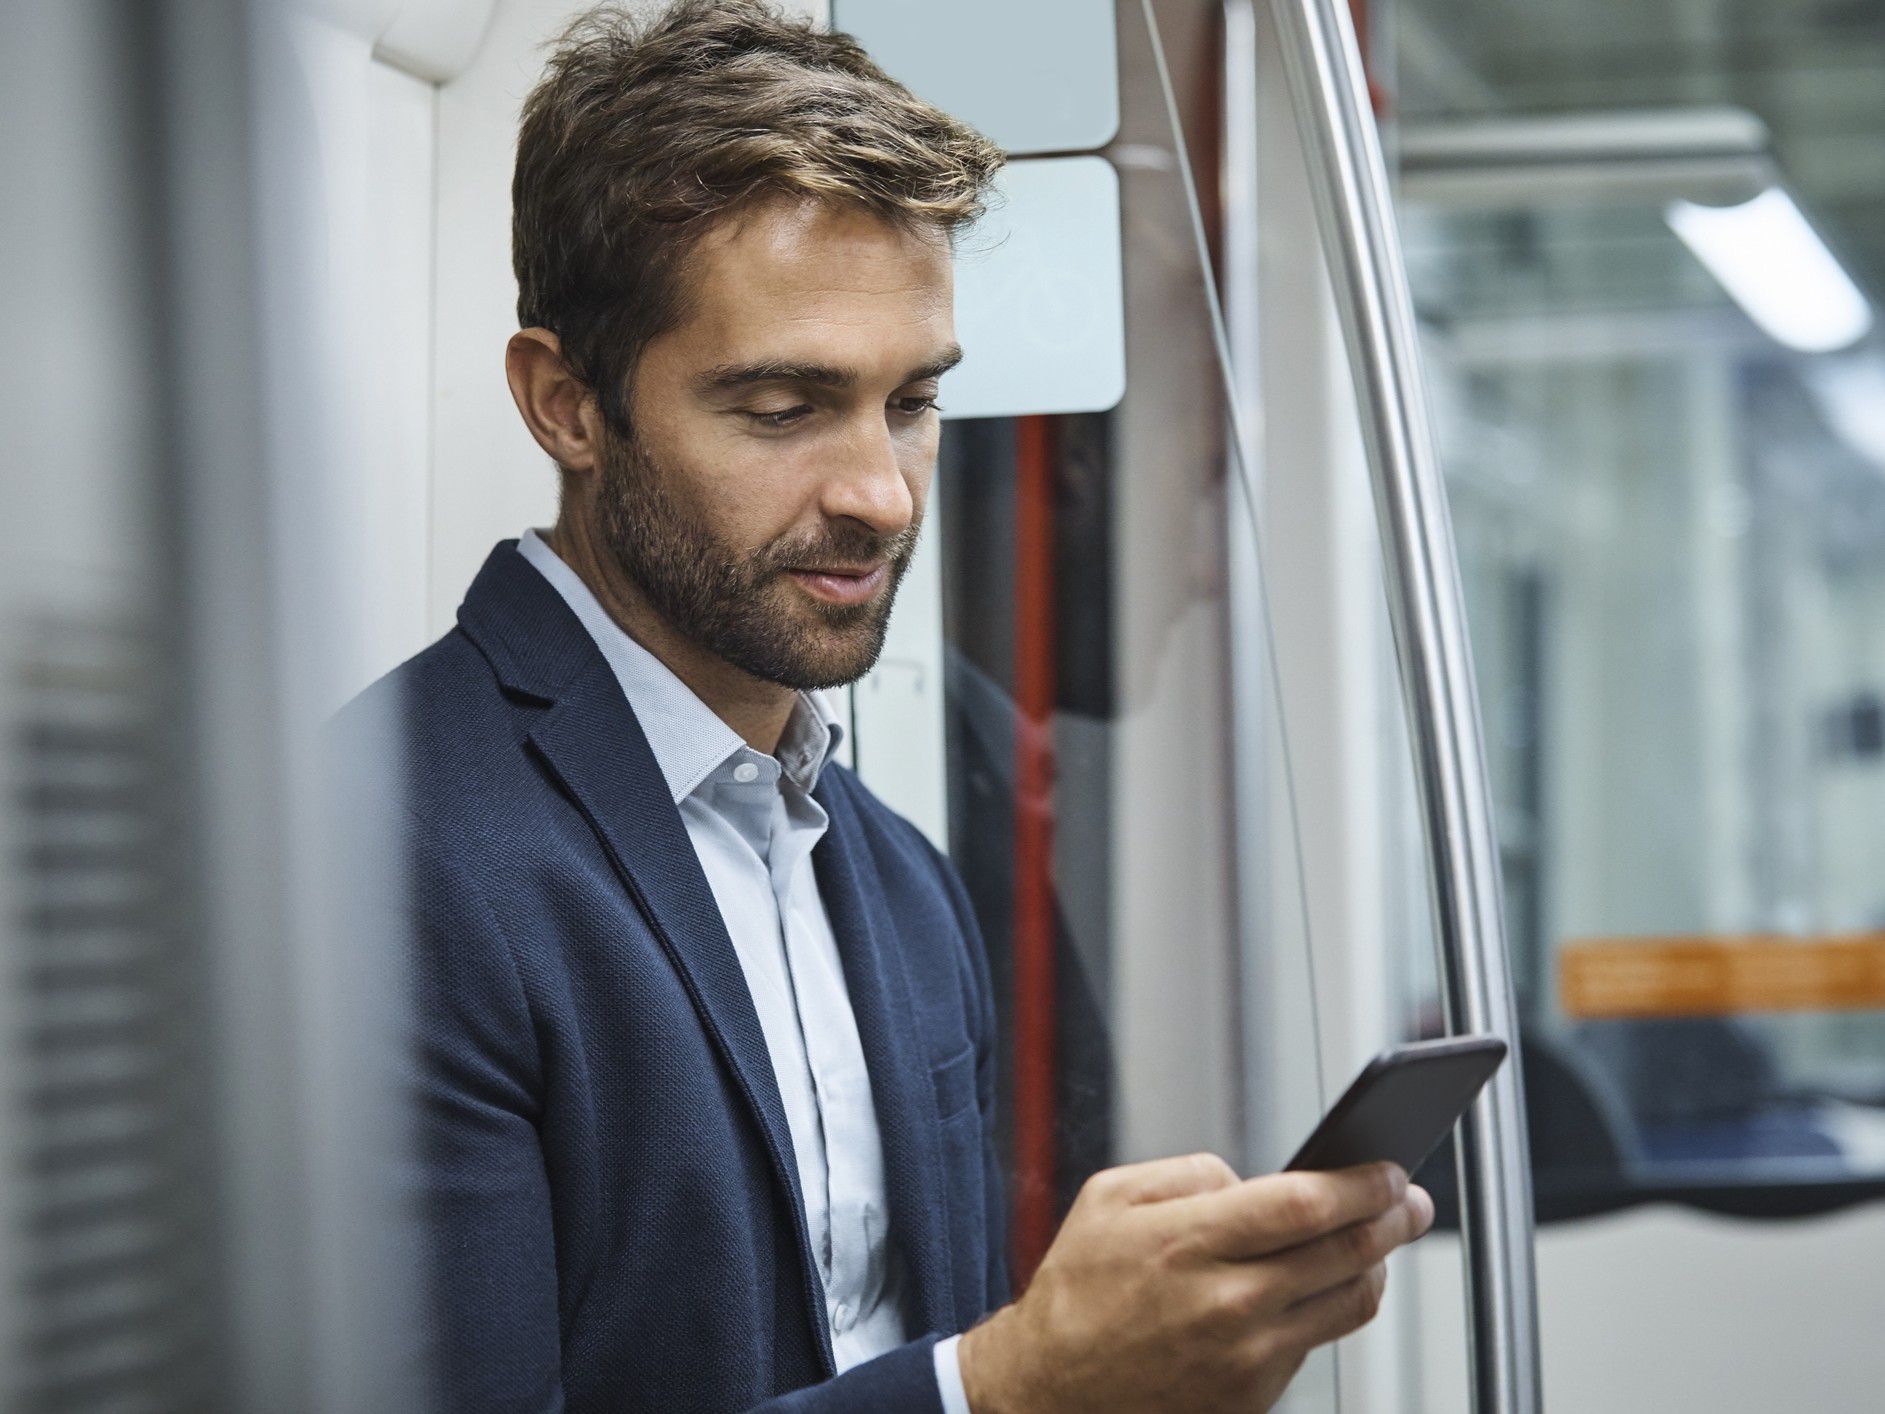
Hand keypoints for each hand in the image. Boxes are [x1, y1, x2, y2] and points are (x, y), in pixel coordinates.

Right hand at [957, 1154, 1432, 1413]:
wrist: (1051, 1389)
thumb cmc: (1077, 1289)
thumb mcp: (1109, 1197)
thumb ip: (1189, 1174)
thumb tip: (1249, 1180)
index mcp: (1190, 1242)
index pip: (1306, 1205)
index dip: (1361, 1185)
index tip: (1389, 1171)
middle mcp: (1227, 1303)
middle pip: (1345, 1253)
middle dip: (1391, 1219)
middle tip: (1410, 1201)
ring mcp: (1246, 1357)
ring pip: (1348, 1304)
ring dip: (1375, 1266)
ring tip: (1376, 1243)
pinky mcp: (1252, 1396)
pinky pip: (1314, 1343)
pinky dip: (1325, 1308)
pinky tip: (1318, 1286)